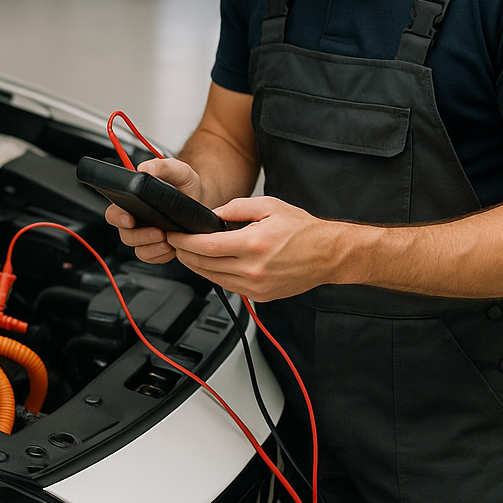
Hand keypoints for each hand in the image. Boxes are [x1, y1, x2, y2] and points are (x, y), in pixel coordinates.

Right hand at [104, 157, 204, 264]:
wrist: (201, 199)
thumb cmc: (185, 184)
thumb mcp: (176, 169)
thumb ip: (160, 166)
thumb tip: (143, 170)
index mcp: (133, 202)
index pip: (114, 213)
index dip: (118, 218)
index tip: (130, 219)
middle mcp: (136, 221)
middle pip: (126, 235)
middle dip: (141, 236)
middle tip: (158, 232)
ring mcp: (146, 236)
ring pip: (139, 249)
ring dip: (152, 248)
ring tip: (168, 240)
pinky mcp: (157, 248)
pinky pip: (152, 258)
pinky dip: (161, 255)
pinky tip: (172, 247)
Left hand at [166, 196, 336, 300]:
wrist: (328, 255)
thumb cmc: (303, 230)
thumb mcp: (269, 206)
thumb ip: (236, 208)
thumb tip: (211, 214)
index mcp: (254, 244)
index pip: (206, 246)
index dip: (184, 242)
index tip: (174, 235)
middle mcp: (254, 269)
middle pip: (204, 265)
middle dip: (184, 253)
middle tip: (176, 243)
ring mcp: (257, 286)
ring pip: (213, 279)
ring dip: (196, 266)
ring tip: (188, 253)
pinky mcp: (260, 296)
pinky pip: (229, 287)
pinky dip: (215, 275)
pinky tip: (211, 264)